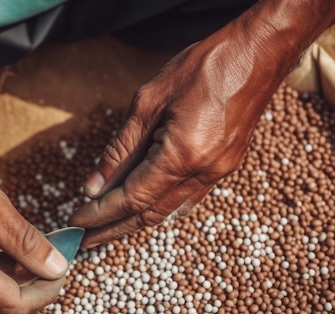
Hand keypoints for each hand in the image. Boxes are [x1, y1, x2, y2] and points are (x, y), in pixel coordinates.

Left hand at [69, 23, 289, 247]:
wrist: (259, 53)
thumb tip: (94, 186)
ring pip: (169, 210)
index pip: (132, 199)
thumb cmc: (202, 67)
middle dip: (113, 229)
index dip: (101, 214)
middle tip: (83, 240)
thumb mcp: (148, 102)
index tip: (76, 222)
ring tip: (106, 228)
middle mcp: (204, 172)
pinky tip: (144, 209)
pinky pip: (188, 199)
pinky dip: (161, 207)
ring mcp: (220, 172)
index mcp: (182, 155)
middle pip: (150, 215)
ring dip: (136, 222)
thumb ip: (120, 149)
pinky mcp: (226, 166)